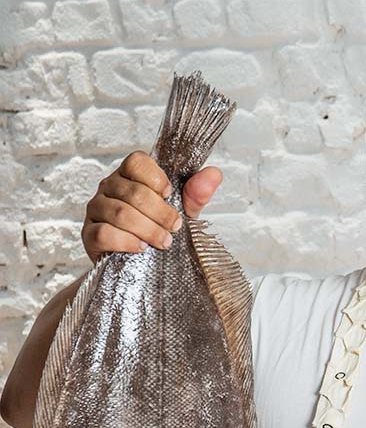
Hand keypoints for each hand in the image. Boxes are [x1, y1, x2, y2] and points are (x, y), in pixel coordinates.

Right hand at [81, 150, 222, 263]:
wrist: (140, 265)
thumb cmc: (158, 230)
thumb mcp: (182, 211)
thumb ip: (195, 194)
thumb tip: (214, 174)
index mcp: (130, 175)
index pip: (137, 162)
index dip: (156, 178)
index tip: (170, 195)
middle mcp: (109, 187)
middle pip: (133, 192)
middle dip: (160, 213)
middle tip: (175, 228)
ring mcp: (96, 210)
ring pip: (120, 213)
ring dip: (148, 230)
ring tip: (164, 242)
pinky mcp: (89, 234)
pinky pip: (104, 233)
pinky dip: (127, 242)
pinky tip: (141, 248)